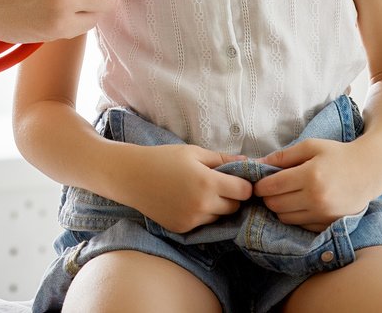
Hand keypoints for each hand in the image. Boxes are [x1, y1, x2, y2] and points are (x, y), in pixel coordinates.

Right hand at [122, 143, 252, 233]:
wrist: (132, 176)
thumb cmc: (163, 158)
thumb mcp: (194, 152)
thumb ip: (223, 159)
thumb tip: (249, 162)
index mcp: (208, 183)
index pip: (244, 192)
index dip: (244, 184)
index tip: (237, 178)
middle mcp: (203, 205)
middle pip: (234, 207)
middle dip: (231, 196)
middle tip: (217, 183)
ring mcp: (192, 220)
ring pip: (219, 218)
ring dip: (217, 207)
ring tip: (199, 191)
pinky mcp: (183, 229)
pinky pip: (203, 224)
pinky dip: (202, 215)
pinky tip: (187, 201)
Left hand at [252, 137, 380, 231]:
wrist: (369, 171)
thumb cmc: (337, 155)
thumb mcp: (310, 146)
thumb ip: (283, 156)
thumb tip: (257, 164)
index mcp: (310, 176)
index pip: (273, 186)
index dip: (260, 185)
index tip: (258, 182)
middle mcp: (316, 198)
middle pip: (276, 205)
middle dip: (268, 196)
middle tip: (271, 188)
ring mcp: (323, 214)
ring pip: (285, 218)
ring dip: (280, 207)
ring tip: (286, 194)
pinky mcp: (329, 224)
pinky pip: (300, 225)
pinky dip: (295, 216)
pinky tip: (300, 204)